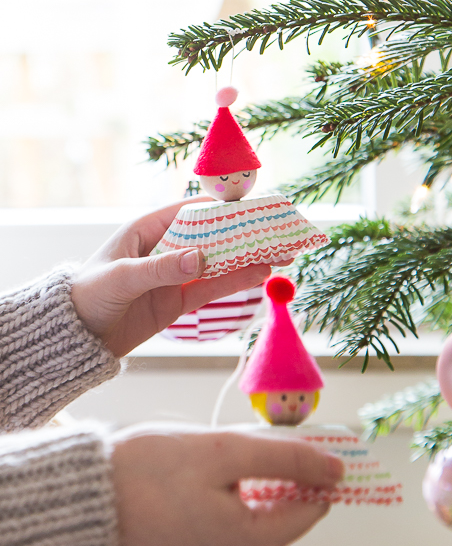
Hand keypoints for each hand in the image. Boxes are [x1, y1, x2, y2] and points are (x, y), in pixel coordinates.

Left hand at [71, 200, 271, 357]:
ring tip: (281, 254)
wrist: (76, 339)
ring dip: (248, 258)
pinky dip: (235, 282)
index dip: (223, 208)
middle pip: (212, 236)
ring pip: (218, 263)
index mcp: (146, 229)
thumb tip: (199, 258)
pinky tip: (260, 275)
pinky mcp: (177, 301)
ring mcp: (173, 275)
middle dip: (244, 234)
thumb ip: (160, 269)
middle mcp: (164, 248)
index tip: (253, 207)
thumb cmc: (87, 296)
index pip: (191, 211)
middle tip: (278, 232)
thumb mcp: (121, 278)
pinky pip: (211, 288)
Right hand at [110, 424, 343, 545]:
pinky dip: (233, 504)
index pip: (310, 508)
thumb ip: (287, 460)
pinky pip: (232, 532)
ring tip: (225, 461)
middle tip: (252, 444)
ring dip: (255, 489)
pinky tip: (210, 481)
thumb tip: (338, 472)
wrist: (91, 492)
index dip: (315, 473)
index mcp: (249, 544)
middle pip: (284, 517)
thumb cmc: (156, 467)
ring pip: (258, 522)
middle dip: (279, 479)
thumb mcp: (228, 451)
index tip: (313, 443)